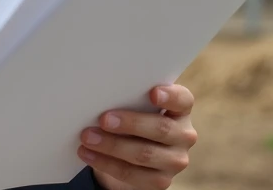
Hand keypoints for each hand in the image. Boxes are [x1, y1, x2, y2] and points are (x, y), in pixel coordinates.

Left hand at [78, 84, 197, 189]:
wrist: (132, 155)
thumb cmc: (133, 120)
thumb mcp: (135, 106)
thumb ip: (129, 99)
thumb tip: (101, 96)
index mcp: (180, 110)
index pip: (183, 100)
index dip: (170, 96)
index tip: (152, 92)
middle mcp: (184, 135)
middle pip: (161, 129)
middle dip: (130, 124)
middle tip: (104, 119)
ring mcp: (175, 160)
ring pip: (144, 154)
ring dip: (112, 146)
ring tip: (88, 137)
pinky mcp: (161, 181)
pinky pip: (132, 174)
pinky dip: (106, 163)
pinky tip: (89, 154)